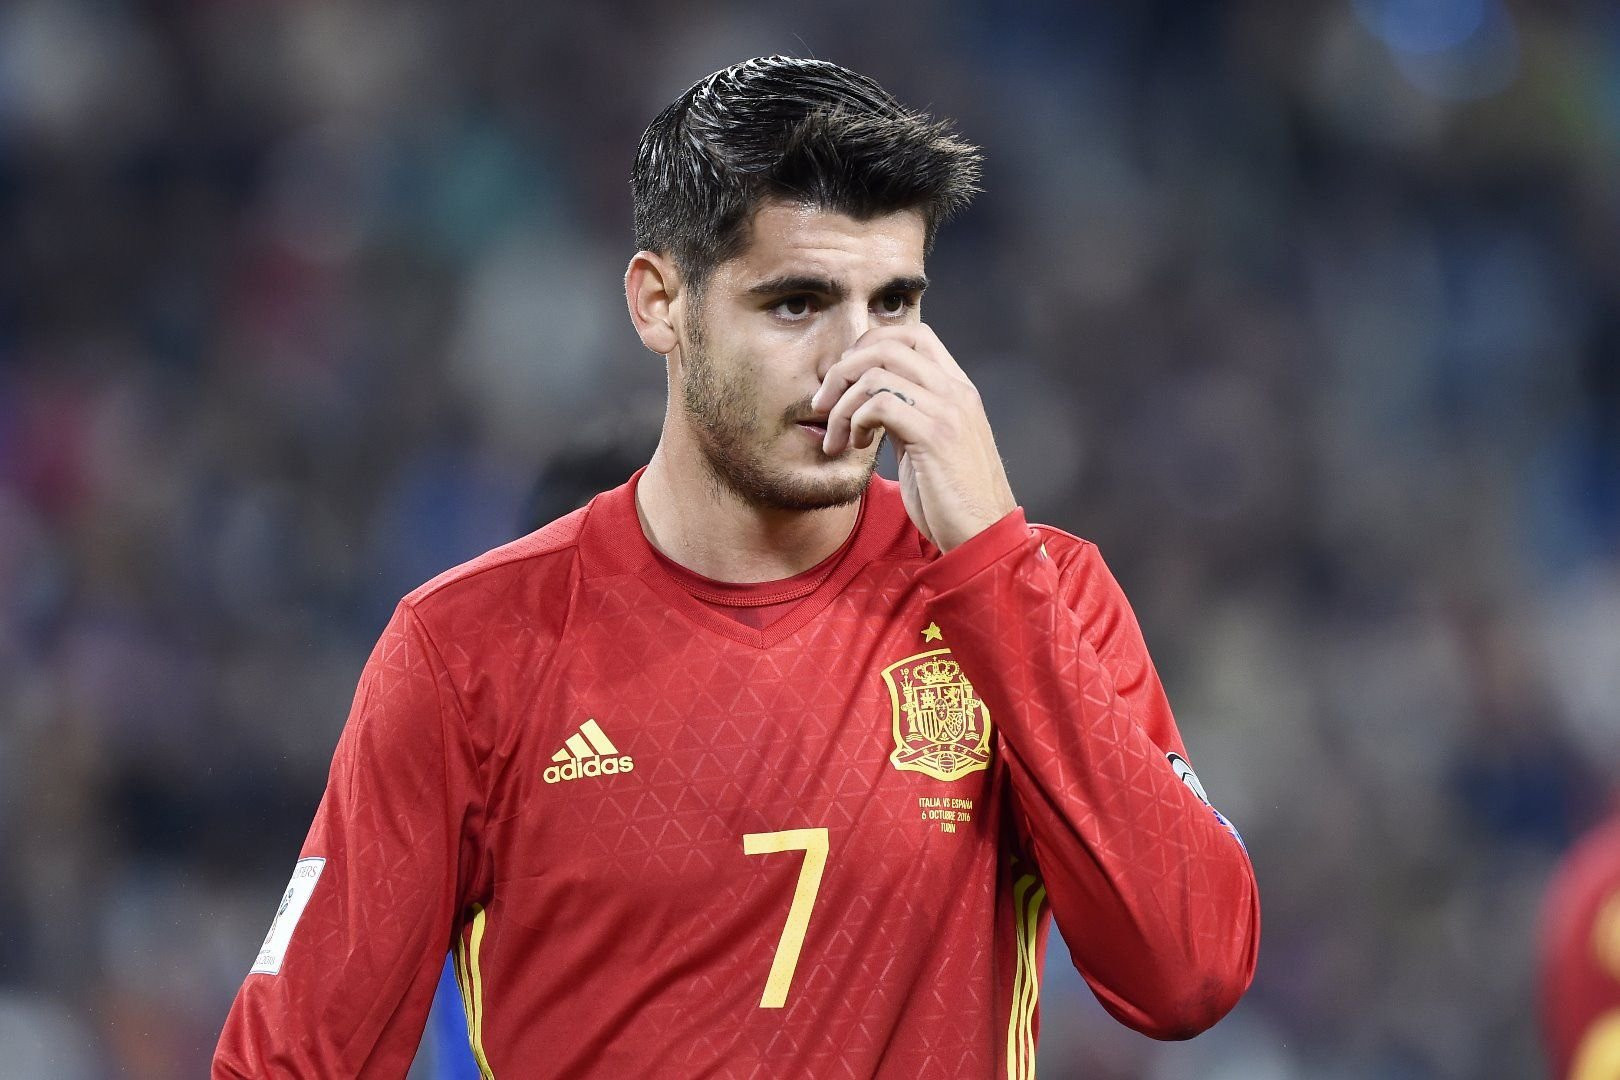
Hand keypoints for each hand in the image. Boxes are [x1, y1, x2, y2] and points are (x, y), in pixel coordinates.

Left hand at [811, 324, 1016, 552]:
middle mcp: (956, 390)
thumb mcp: (929, 446)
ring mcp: (948, 410)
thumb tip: (869, 399)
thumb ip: (907, 415)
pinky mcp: (935, 436)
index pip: (912, 335)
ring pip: (877, 373)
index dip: (868, 347)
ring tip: (836, 437)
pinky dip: (855, 421)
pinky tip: (856, 446)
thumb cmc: (952, 499)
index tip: (844, 382)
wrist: (983, 535)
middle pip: (888, 344)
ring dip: (842, 404)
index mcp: (957, 389)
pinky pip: (880, 404)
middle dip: (843, 370)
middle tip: (823, 405)